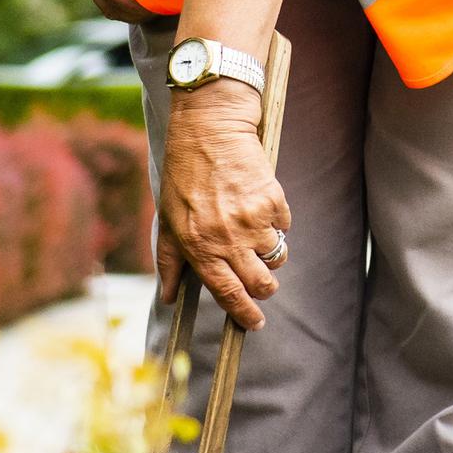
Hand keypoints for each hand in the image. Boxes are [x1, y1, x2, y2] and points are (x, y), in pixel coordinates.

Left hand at [161, 82, 291, 329]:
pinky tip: (259, 203)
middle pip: (260, 283)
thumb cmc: (184, 174)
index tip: (255, 323)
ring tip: (256, 234)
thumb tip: (168, 297)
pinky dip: (276, 221)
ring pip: (276, 256)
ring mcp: (252, 220)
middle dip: (265, 290)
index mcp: (199, 247)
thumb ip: (169, 262)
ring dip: (270, 252)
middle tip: (263, 286)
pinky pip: (284, 225)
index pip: (228, 293)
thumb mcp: (168, 219)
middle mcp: (227, 239)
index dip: (244, 314)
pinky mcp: (273, 201)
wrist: (210, 129)